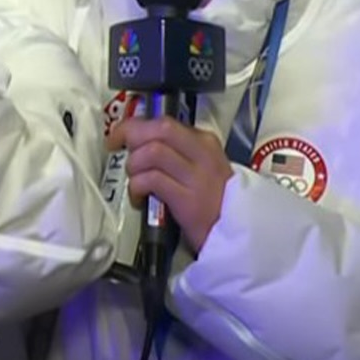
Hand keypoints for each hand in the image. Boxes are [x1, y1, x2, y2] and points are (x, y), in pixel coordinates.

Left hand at [107, 116, 232, 252]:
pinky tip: (138, 198)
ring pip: (153, 152)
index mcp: (204, 143)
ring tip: (134, 181)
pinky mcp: (189, 202)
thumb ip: (176, 152)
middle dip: (131, 134)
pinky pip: (151, 180)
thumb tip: (138, 141)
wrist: (242, 237)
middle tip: (116, 148)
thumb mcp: (201, 168)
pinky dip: (136, 186)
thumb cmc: (214, 201)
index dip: (135, 125)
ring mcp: (197, 178)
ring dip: (134, 165)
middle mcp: (202, 154)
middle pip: (159, 129)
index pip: (165, 122)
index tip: (120, 135)